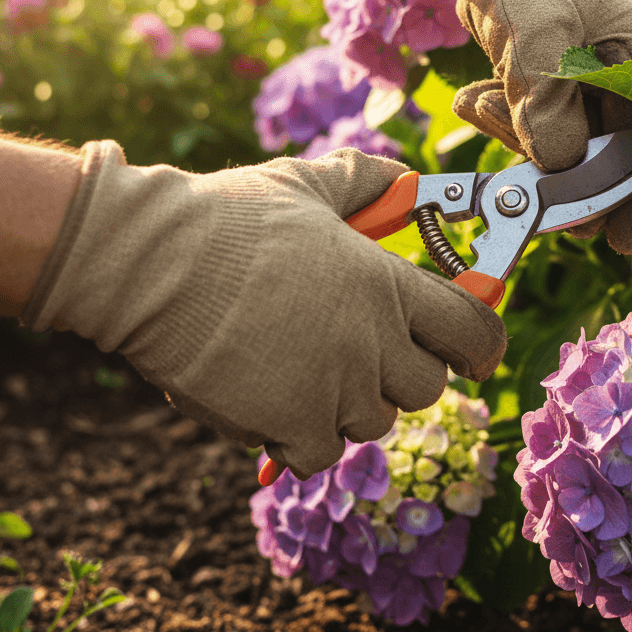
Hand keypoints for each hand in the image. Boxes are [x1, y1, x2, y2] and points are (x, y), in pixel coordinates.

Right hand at [22, 142, 507, 478]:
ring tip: (304, 365)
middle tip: (363, 348)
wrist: (151, 265)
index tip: (470, 348)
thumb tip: (409, 178)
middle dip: (403, 372)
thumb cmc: (230, 219)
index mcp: (389, 285)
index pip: (476, 332)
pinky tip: (273, 396)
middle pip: (428, 387)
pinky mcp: (288, 426)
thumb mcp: (308, 183)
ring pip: (374, 422)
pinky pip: (322, 453)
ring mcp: (334, 390)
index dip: (480, 342)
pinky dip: (303, 436)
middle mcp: (374, 343)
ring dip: (349, 403)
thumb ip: (369, 181)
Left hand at [387, 0, 631, 253]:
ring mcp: (585, 83)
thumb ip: (550, 109)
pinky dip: (503, 125)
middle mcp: (623, 77)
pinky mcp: (551, 85)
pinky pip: (534, 130)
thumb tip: (560, 175)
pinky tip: (475, 97)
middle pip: (604, 157)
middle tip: (508, 153)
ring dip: (517, 142)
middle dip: (554, 168)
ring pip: (562, 150)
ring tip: (482, 101)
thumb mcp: (537, 38)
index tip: (618, 244)